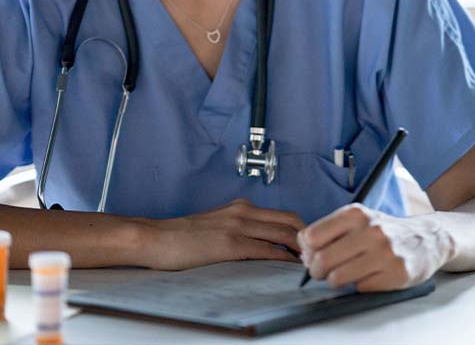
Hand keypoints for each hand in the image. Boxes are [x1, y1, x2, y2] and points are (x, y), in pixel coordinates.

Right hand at [135, 198, 304, 269]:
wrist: (156, 237)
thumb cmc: (182, 236)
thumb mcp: (217, 224)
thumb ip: (239, 228)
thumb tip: (260, 242)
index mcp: (241, 207)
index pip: (283, 215)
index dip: (301, 230)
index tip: (311, 245)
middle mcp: (243, 211)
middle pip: (290, 221)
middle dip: (309, 238)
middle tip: (318, 254)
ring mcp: (237, 226)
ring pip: (282, 234)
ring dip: (300, 249)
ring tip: (310, 263)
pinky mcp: (229, 244)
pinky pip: (265, 250)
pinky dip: (282, 259)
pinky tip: (289, 268)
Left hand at [297, 203, 453, 291]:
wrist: (427, 238)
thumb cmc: (384, 230)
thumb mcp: (358, 219)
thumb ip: (330, 230)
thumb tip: (303, 251)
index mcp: (356, 213)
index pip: (312, 236)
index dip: (307, 250)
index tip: (312, 255)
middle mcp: (370, 230)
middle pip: (322, 259)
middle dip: (316, 270)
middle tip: (322, 271)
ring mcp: (385, 253)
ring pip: (338, 277)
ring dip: (335, 280)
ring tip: (344, 274)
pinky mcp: (396, 274)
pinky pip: (360, 288)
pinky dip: (358, 286)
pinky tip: (368, 276)